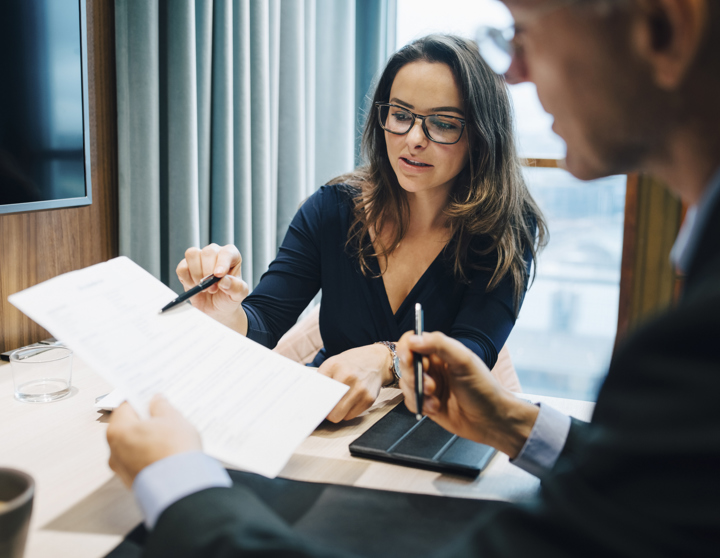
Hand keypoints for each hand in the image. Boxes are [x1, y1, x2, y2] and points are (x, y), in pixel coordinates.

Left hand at [106, 395, 201, 487]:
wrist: (181, 487)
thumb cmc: (174, 452)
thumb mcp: (173, 418)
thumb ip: (161, 406)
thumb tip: (156, 401)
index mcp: (118, 430)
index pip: (125, 407)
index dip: (140, 399)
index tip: (151, 397)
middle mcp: (114, 451)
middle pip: (128, 428)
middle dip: (145, 421)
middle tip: (164, 415)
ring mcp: (122, 469)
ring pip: (134, 446)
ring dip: (148, 439)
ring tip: (170, 436)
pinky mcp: (133, 482)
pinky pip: (141, 462)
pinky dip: (151, 456)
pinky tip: (168, 452)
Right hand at [176, 243, 249, 333]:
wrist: (216, 309)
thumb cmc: (229, 297)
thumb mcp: (238, 294)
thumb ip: (236, 287)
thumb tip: (224, 280)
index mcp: (231, 256)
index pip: (227, 252)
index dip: (222, 263)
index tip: (218, 275)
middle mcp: (215, 253)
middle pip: (208, 252)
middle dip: (208, 272)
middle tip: (213, 288)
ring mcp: (199, 259)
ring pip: (192, 254)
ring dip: (196, 274)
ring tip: (204, 287)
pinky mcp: (186, 267)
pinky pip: (182, 267)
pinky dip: (186, 279)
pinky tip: (194, 286)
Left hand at [317, 344, 394, 421]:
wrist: (377, 361)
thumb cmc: (352, 363)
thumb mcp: (333, 363)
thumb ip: (322, 379)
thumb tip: (310, 399)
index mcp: (334, 365)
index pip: (316, 391)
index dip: (313, 401)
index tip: (310, 405)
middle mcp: (348, 376)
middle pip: (328, 408)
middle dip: (325, 411)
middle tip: (325, 407)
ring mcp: (360, 389)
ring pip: (339, 416)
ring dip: (336, 412)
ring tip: (338, 403)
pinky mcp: (369, 399)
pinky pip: (350, 416)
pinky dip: (347, 412)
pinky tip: (350, 401)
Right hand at [396, 331, 538, 458]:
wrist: (492, 420)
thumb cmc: (483, 388)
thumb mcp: (464, 361)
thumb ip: (440, 345)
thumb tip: (414, 339)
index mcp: (441, 352)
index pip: (413, 341)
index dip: (406, 349)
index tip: (409, 359)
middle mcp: (433, 367)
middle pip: (405, 363)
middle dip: (414, 375)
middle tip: (429, 384)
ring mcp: (428, 385)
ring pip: (405, 383)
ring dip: (418, 392)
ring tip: (435, 397)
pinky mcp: (426, 403)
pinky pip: (409, 401)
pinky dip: (419, 405)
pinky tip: (435, 408)